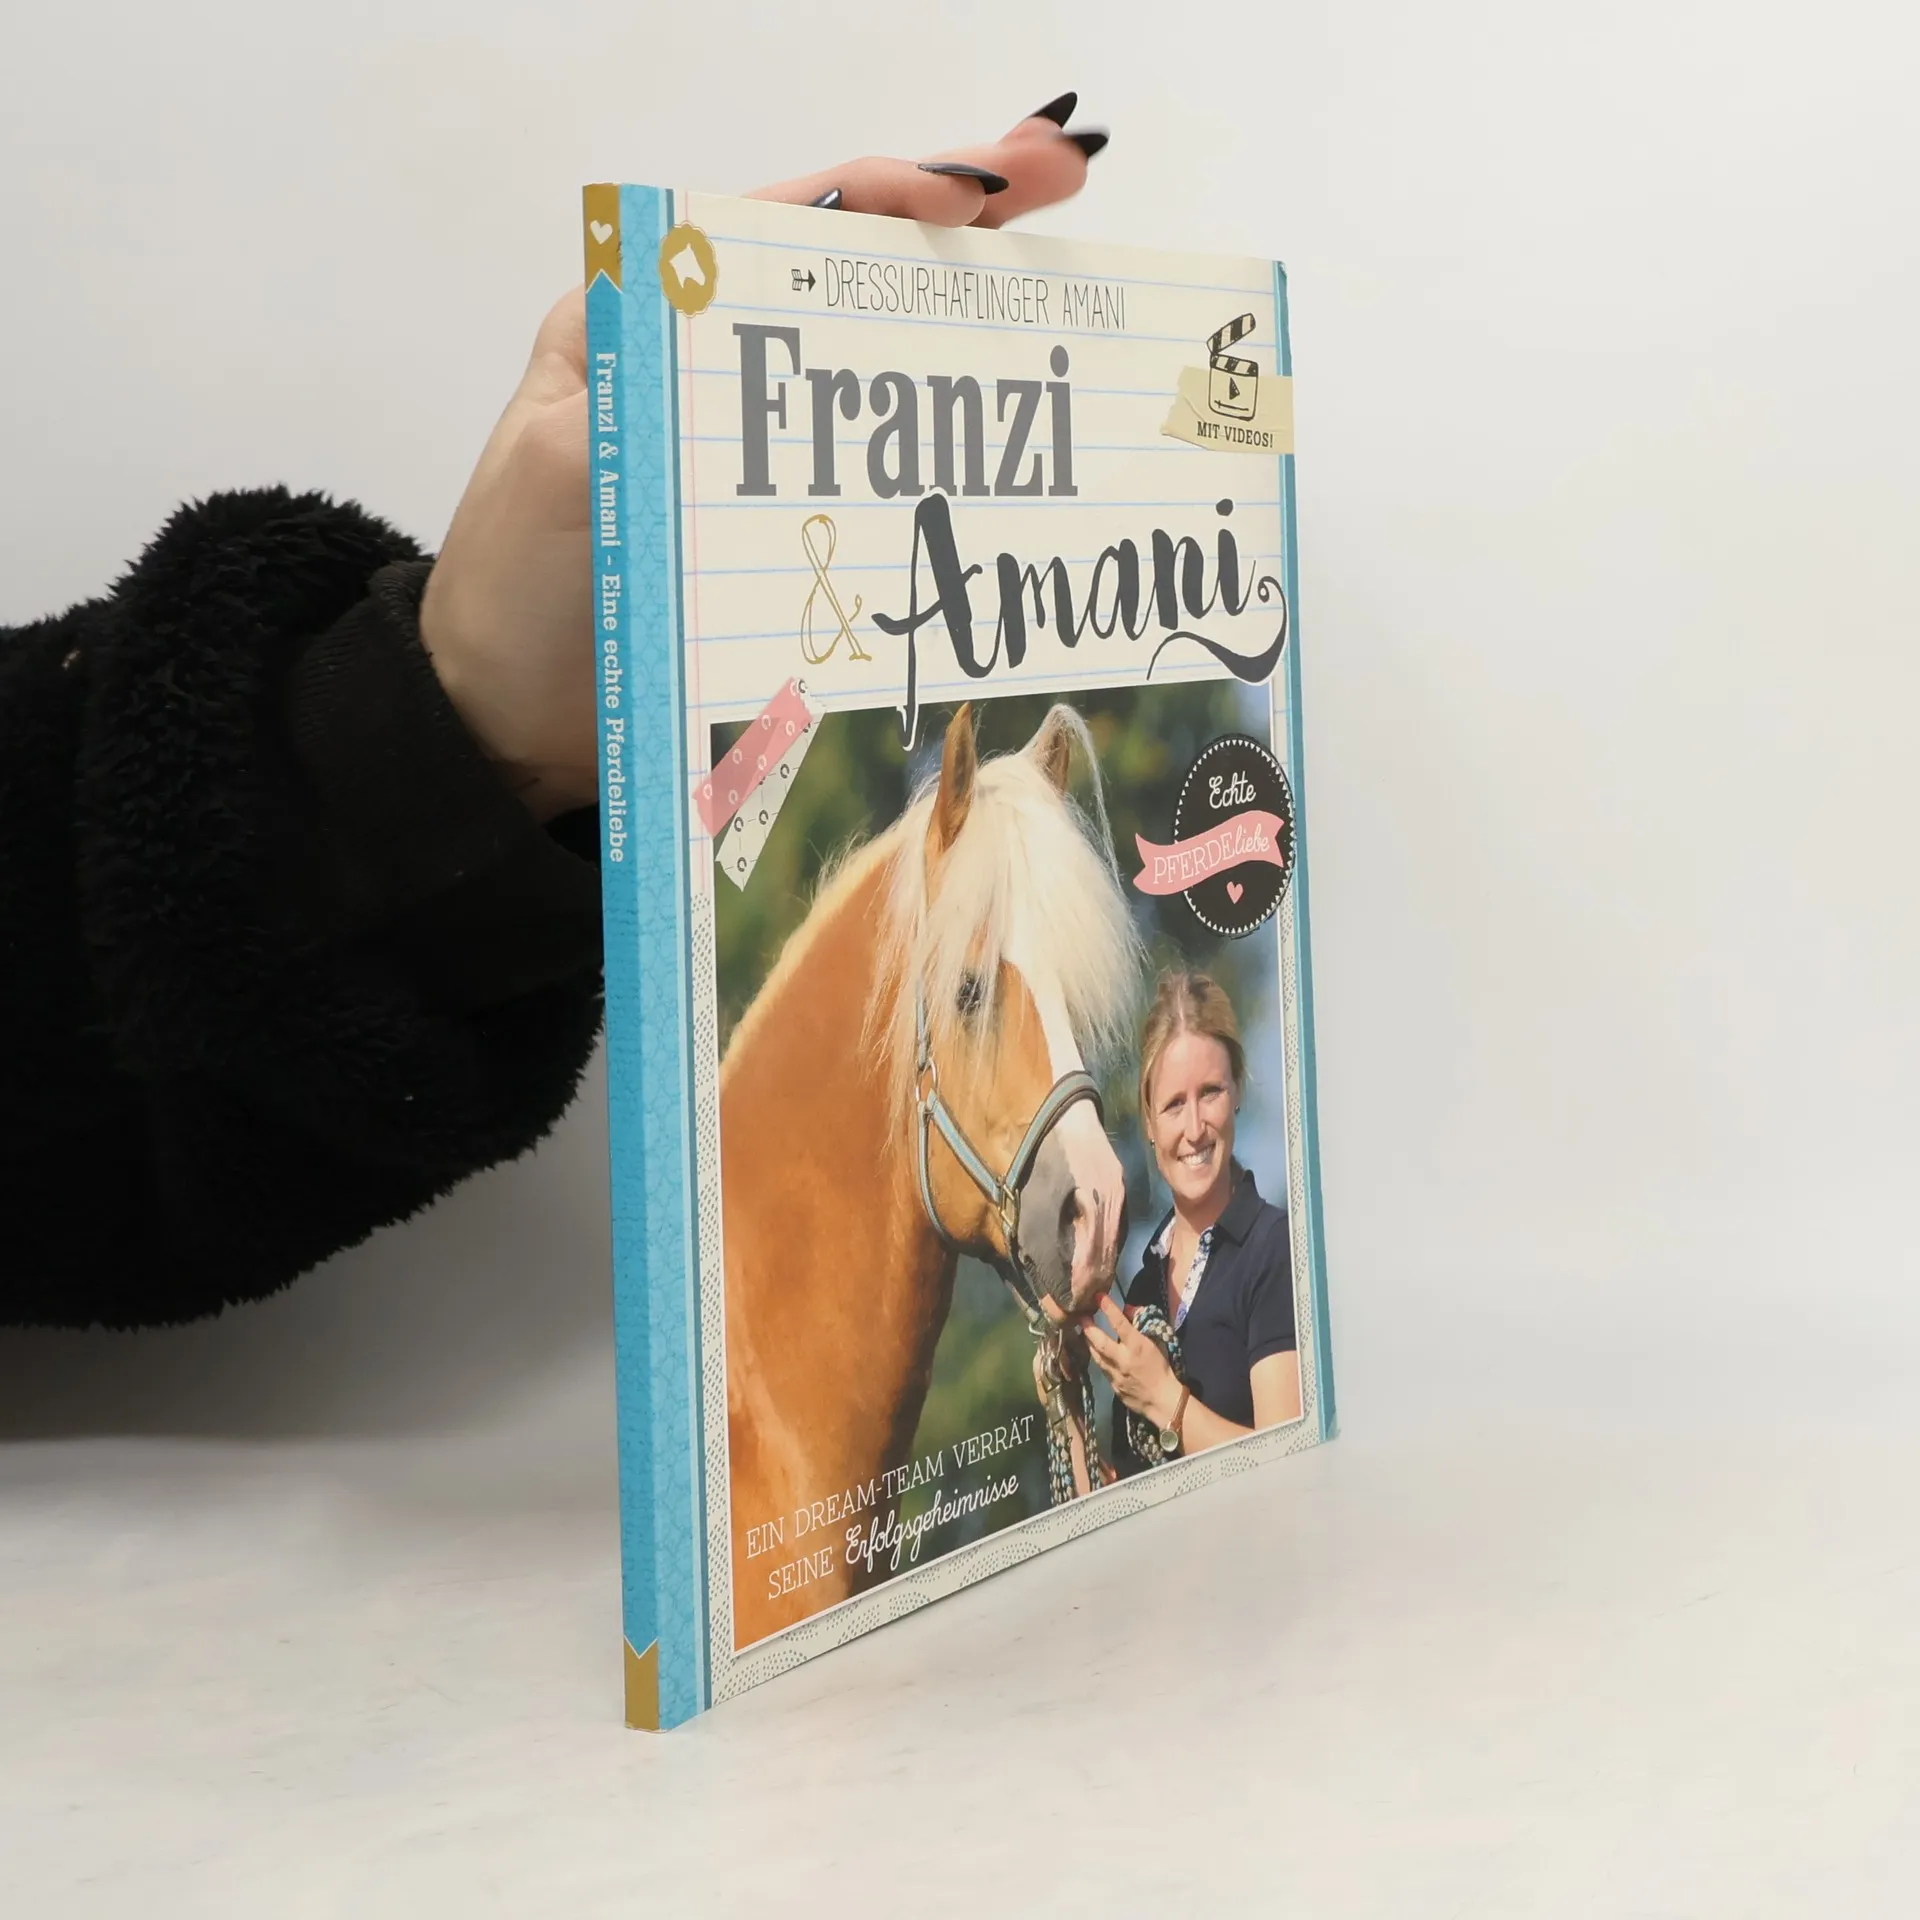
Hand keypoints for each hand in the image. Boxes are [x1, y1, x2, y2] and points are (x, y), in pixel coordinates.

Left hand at [419, 99, 1106, 820]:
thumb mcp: (558, 475)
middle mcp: (713, 367)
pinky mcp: (786, 528)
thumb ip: (643, 402)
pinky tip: (1014, 432)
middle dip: (961, 214)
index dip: (885, 190)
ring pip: (880, 362)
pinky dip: (948, 444)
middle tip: (1064, 175)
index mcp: (648, 319)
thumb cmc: (515, 593)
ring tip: (1066, 273)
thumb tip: (739, 362)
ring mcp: (758, 450)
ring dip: (971, 316)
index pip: (780, 220)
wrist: (510, 725)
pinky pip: (880, 470)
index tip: (973, 188)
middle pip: (851, 269)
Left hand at [1083, 1293, 1179, 1425]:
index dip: (1109, 1308)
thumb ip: (1141, 1324)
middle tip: (1080, 1316)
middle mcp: (1123, 1359)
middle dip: (1088, 1328)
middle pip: (1099, 1341)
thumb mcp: (1156, 1342)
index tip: (1099, 1296)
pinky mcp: (1112, 1385)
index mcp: (1137, 1346)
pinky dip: (1097, 1358)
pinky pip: (1101, 1368)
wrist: (1162, 1400)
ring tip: (1084, 1332)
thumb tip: (1128, 1309)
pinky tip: (1095, 1352)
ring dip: (1088, 1342)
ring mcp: (1115, 1374)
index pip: (1120, 1324)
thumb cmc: (1162, 1368)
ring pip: (1096, 1355)